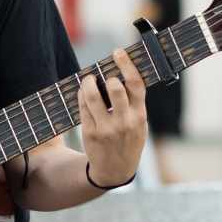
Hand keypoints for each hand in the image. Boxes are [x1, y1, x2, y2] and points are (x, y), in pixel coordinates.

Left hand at [79, 48, 147, 188]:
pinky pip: (83, 107)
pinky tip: (83, 91)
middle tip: (103, 73)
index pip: (136, 84)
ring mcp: (106, 128)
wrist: (115, 170)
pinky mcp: (90, 133)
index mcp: (140, 115)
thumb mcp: (140, 124)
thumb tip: (121, 74)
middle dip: (108, 75)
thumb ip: (134, 103)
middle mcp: (124, 121)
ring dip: (88, 82)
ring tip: (88, 79)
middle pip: (115, 88)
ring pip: (93, 96)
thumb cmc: (129, 140)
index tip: (117, 51)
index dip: (126, 64)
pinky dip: (81, 95)